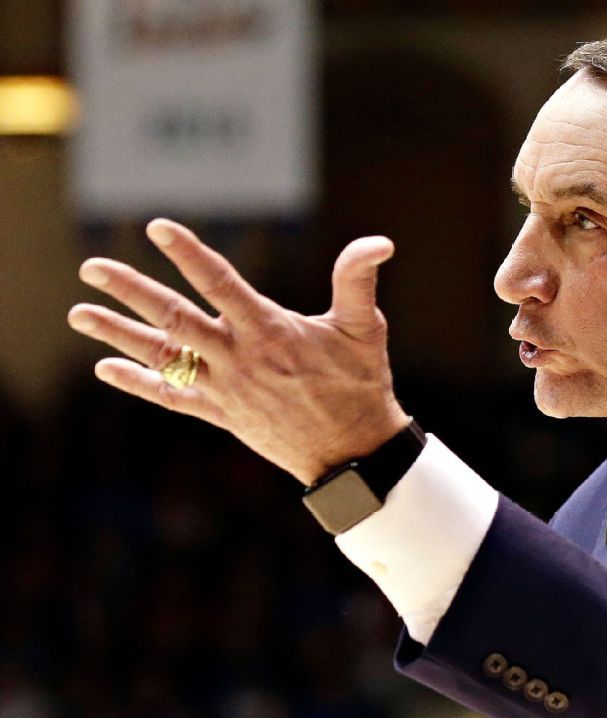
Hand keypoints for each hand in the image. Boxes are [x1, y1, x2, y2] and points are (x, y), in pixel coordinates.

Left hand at [68, 219, 410, 483]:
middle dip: (131, 291)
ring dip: (118, 335)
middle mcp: (240, 358)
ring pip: (163, 357)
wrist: (353, 452)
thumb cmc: (361, 384)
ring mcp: (226, 388)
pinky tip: (106, 369)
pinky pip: (172, 398)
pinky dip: (138, 384)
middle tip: (91, 268)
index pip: (221, 284)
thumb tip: (380, 242)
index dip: (189, 254)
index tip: (157, 228)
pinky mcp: (222, 414)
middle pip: (175, 318)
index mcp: (271, 331)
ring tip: (79, 314)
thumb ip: (358, 280)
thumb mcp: (366, 327)